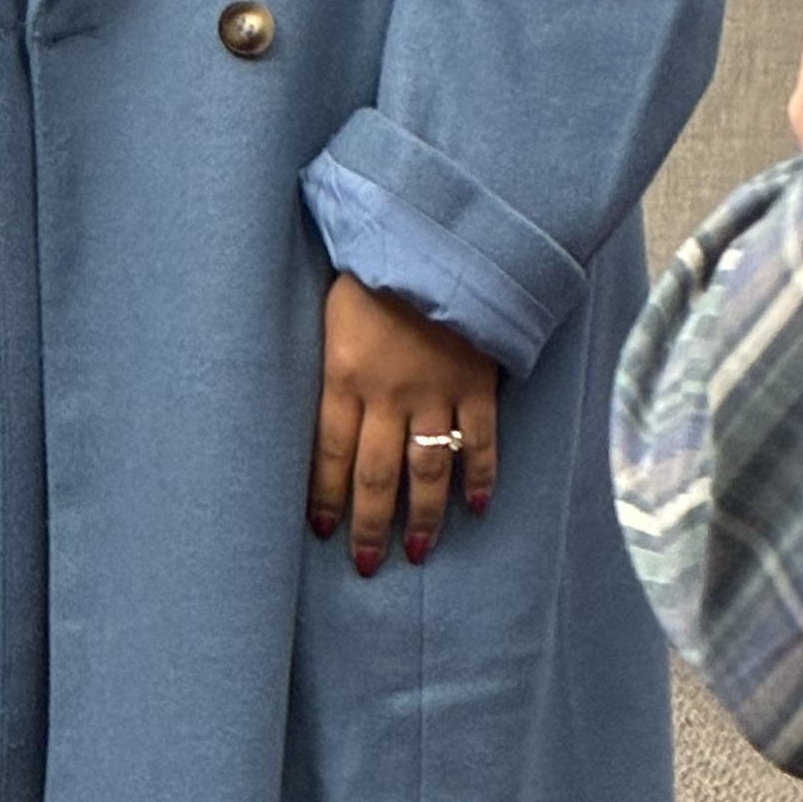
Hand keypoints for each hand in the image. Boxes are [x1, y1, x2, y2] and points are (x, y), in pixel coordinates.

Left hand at [308, 275, 499, 574]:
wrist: (436, 237)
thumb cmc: (372, 268)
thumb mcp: (331, 314)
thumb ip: (330, 363)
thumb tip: (321, 408)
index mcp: (342, 375)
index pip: (327, 454)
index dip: (325, 498)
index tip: (321, 531)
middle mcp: (387, 393)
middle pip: (375, 475)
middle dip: (370, 525)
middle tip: (367, 564)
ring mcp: (436, 391)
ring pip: (427, 470)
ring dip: (421, 517)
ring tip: (415, 552)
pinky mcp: (478, 383)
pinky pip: (481, 442)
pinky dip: (481, 477)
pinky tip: (476, 509)